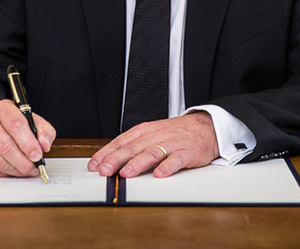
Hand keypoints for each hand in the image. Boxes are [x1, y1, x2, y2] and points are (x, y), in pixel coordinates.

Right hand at [0, 99, 55, 177]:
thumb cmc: (16, 123)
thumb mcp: (34, 121)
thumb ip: (44, 131)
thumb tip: (44, 145)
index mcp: (4, 110)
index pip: (15, 125)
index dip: (28, 143)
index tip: (38, 155)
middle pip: (5, 146)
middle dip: (23, 161)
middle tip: (34, 167)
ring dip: (16, 169)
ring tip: (27, 170)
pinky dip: (5, 173)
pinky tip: (14, 170)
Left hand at [87, 112, 218, 178]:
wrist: (205, 126)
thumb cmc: (175, 133)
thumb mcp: (151, 134)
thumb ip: (133, 146)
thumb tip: (109, 161)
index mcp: (144, 131)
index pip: (121, 141)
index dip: (106, 153)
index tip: (94, 165)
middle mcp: (156, 136)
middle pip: (133, 148)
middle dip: (116, 160)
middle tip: (104, 171)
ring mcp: (172, 143)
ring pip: (152, 152)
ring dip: (138, 163)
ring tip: (126, 173)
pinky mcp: (188, 152)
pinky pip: (177, 159)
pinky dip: (167, 166)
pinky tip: (159, 174)